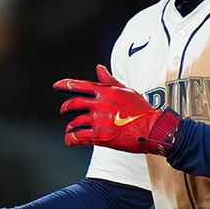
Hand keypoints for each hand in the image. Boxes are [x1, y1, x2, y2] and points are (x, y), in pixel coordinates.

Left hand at [54, 64, 181, 154]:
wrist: (153, 129)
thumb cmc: (142, 110)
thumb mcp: (126, 90)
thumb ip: (109, 80)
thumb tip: (99, 68)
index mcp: (105, 92)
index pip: (81, 85)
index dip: (66, 85)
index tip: (56, 86)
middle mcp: (100, 105)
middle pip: (74, 104)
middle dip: (65, 108)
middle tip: (63, 111)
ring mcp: (99, 120)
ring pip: (75, 122)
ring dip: (70, 127)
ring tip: (70, 130)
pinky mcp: (100, 136)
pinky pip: (79, 137)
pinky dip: (72, 139)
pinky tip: (71, 140)